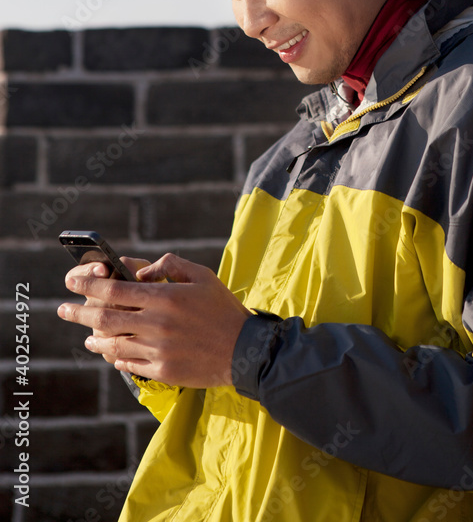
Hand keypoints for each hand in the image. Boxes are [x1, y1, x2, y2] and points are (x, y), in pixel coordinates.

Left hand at [58, 253, 250, 387]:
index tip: (72, 282)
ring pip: (113, 344)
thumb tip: (140, 273)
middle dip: (79, 312)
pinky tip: (111, 353)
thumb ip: (169, 266)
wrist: (244, 350)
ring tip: (87, 336)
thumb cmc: (222, 308)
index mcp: (165, 297)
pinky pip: (129, 364)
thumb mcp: (201, 275)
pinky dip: (116, 357)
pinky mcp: (162, 371)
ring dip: (94, 338)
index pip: (115, 290)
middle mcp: (157, 324)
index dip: (88, 285)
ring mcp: (158, 350)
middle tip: (63, 308)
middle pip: (105, 318)